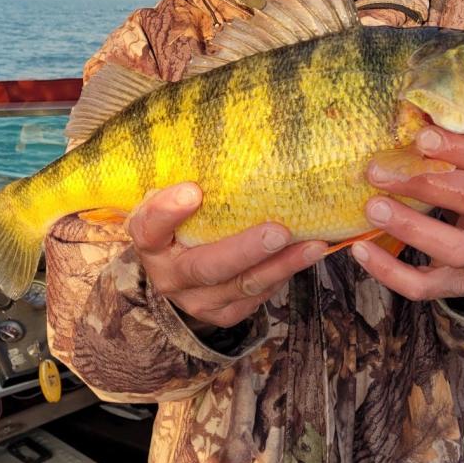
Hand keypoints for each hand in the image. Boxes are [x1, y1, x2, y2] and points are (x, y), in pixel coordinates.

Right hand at [127, 182, 326, 328]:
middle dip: (246, 250)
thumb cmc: (182, 221)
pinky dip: (283, 276)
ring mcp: (197, 301)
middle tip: (278, 231)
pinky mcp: (223, 314)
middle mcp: (169, 278)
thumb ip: (191, 183)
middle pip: (207, 267)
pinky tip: (305, 256)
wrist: (177, 266)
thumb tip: (236, 148)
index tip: (193, 190)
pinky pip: (256, 298)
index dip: (168, 212)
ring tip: (313, 246)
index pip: (150, 228)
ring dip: (282, 265)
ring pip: (243, 286)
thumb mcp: (173, 199)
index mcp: (150, 242)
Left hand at [352, 127, 463, 304]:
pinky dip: (390, 271)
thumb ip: (459, 151)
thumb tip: (407, 117)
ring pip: (454, 248)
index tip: (421, 137)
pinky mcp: (458, 286)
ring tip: (372, 207)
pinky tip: (361, 249)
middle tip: (378, 171)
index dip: (461, 149)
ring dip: (409, 226)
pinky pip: (424, 286)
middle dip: (425, 183)